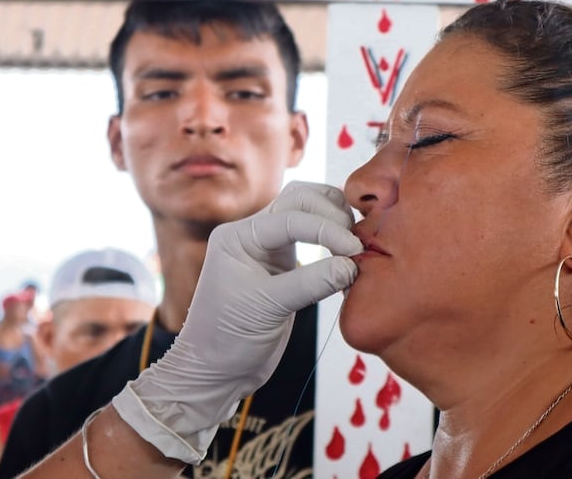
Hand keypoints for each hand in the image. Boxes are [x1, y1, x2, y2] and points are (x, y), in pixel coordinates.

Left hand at [112, 181, 361, 463]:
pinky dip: (331, 239)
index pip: (290, 217)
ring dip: (333, 220)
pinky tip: (347, 257)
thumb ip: (311, 283)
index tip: (353, 250)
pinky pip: (310, 238)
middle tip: (356, 244)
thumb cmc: (228, 340)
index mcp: (238, 236)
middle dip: (331, 214)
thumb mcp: (269, 309)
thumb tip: (352, 265)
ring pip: (305, 212)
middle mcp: (252, 234)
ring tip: (355, 244)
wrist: (215, 371)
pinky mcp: (282, 264)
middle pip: (299, 200)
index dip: (326, 228)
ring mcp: (267, 247)